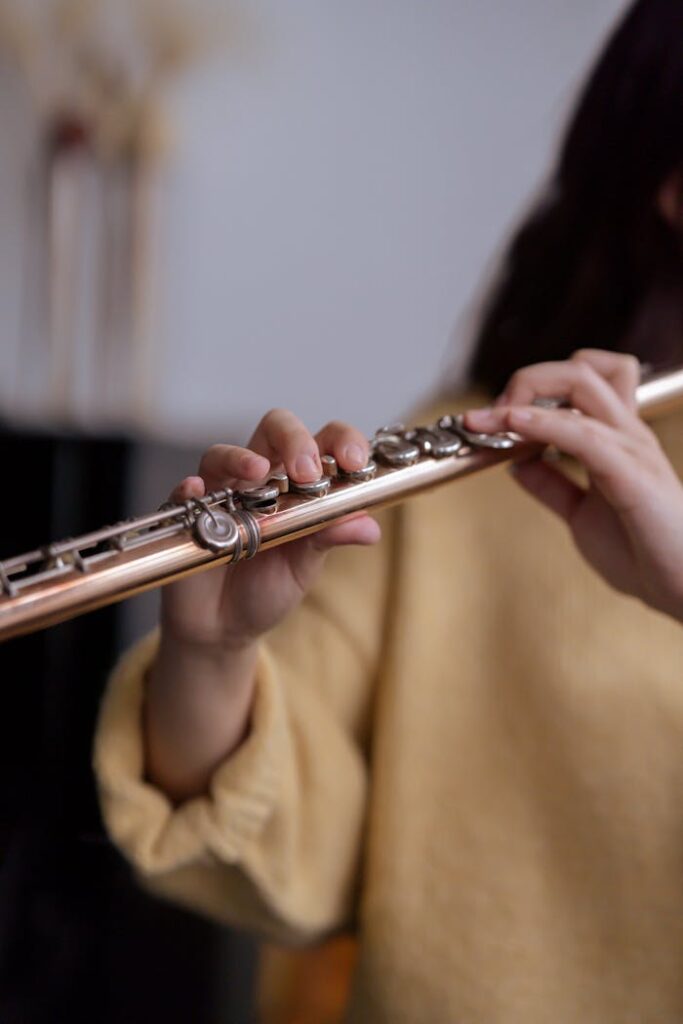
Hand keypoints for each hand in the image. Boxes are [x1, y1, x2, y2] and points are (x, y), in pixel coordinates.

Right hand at [161, 411, 380, 649]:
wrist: (224, 628)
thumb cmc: (267, 589)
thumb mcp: (306, 566)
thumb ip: (330, 538)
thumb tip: (369, 526)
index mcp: (299, 484)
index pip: (324, 442)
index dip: (342, 441)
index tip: (354, 463)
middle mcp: (262, 479)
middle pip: (275, 429)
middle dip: (294, 439)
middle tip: (306, 471)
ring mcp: (222, 492)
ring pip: (225, 454)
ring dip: (241, 457)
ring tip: (258, 472)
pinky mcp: (189, 513)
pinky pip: (184, 492)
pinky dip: (191, 487)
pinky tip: (197, 490)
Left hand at [464, 349, 682, 621]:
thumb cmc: (645, 555)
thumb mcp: (581, 515)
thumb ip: (553, 487)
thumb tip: (516, 464)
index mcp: (616, 439)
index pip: (580, 380)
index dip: (530, 389)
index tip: (489, 421)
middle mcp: (625, 432)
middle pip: (579, 369)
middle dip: (526, 380)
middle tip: (490, 417)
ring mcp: (631, 447)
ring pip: (580, 383)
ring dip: (522, 396)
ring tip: (487, 421)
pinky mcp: (632, 472)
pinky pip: (583, 433)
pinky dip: (542, 423)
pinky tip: (512, 427)